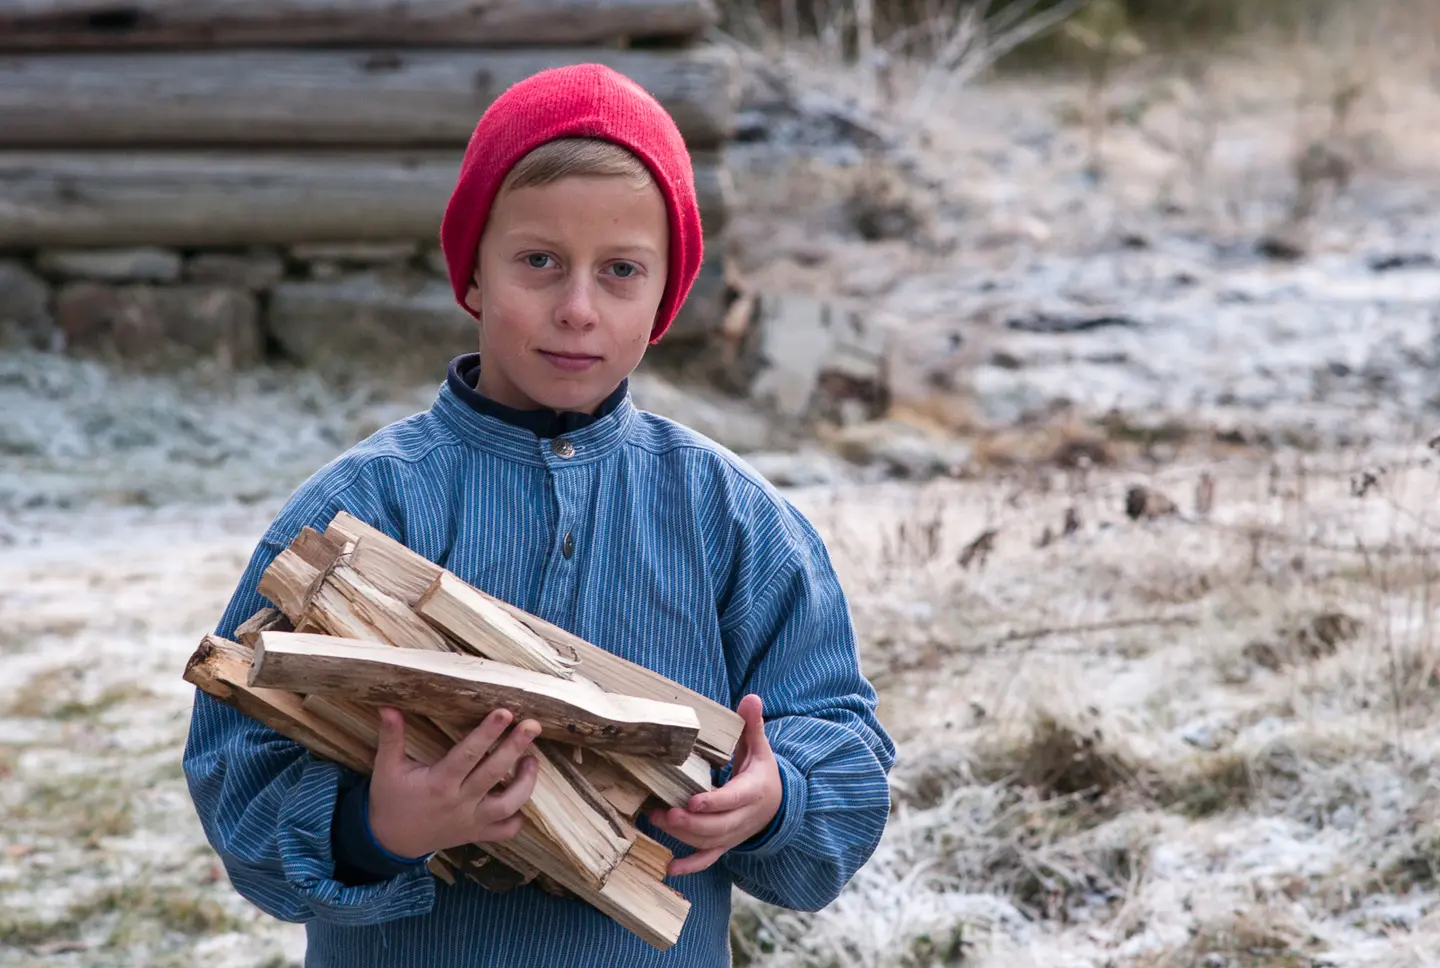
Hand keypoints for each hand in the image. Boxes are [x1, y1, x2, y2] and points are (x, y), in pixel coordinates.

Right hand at [367, 706, 539, 859]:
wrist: (390, 842)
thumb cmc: (390, 800)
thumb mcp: (386, 768)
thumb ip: (391, 737)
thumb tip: (388, 707)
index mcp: (439, 783)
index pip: (467, 754)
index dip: (487, 733)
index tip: (505, 712)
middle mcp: (459, 802)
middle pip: (494, 774)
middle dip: (515, 748)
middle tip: (533, 725)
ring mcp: (471, 821)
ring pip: (507, 805)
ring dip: (525, 782)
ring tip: (532, 759)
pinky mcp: (476, 834)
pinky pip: (505, 831)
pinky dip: (518, 817)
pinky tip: (524, 798)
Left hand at [648, 694, 781, 876]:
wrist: (777, 803)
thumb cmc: (761, 771)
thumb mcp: (760, 747)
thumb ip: (753, 725)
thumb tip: (751, 698)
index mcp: (753, 791)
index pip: (733, 799)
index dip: (713, 802)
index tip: (692, 800)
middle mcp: (744, 818)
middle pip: (718, 826)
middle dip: (691, 822)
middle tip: (665, 813)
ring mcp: (734, 835)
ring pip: (709, 841)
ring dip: (683, 835)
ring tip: (656, 819)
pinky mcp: (726, 845)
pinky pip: (709, 859)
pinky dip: (690, 866)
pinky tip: (669, 867)